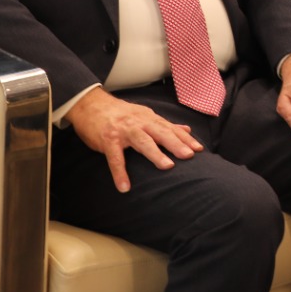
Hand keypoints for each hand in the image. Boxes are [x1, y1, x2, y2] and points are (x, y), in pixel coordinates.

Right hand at [66, 87, 203, 193]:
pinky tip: (124, 186)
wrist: (91, 105)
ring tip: (167, 167)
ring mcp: (124, 131)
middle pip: (160, 132)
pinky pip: (115, 158)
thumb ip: (164, 124)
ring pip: (142, 141)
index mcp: (149, 118)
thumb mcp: (144, 115)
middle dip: (176, 143)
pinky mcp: (108, 140)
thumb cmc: (120, 114)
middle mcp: (139, 123)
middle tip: (189, 155)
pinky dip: (119, 172)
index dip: (185, 138)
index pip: (170, 128)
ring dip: (155, 153)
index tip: (199, 149)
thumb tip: (186, 129)